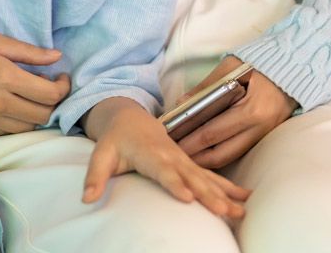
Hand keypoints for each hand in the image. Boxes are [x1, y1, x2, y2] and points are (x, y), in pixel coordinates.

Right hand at [0, 30, 71, 135]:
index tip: (60, 76)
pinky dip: (16, 123)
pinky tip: (12, 107)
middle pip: (44, 115)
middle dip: (53, 102)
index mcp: (5, 78)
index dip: (63, 87)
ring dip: (36, 115)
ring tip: (31, 98)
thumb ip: (28, 52)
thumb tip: (57, 56)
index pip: (50, 94)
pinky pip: (7, 133)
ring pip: (28, 128)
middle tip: (48, 87)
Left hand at [82, 98, 249, 219]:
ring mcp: (183, 159)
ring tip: (240, 210)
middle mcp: (170, 156)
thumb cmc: (115, 141)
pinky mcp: (190, 164)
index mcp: (149, 153)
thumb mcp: (100, 155)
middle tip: (223, 210)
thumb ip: (94, 176)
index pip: (163, 170)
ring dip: (224, 193)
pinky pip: (212, 176)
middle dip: (208, 193)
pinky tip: (245, 198)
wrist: (131, 120)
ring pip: (206, 177)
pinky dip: (229, 187)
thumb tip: (86, 198)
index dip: (175, 183)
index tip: (187, 197)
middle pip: (191, 176)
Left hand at [175, 57, 296, 169]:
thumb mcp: (230, 67)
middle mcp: (259, 128)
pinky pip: (238, 152)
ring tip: (185, 157)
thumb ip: (205, 87)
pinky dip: (219, 155)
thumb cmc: (259, 64)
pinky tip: (204, 153)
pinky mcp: (264, 137)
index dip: (189, 141)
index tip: (170, 142)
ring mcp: (263, 135)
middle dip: (194, 157)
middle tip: (174, 156)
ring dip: (206, 161)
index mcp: (250, 111)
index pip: (212, 133)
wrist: (293, 68)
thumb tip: (180, 105)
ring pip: (230, 157)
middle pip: (220, 153)